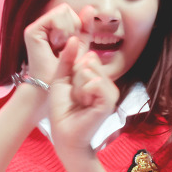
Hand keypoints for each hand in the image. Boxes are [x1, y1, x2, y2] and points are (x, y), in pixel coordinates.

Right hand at [23, 3, 91, 83]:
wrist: (54, 85)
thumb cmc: (66, 69)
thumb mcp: (80, 45)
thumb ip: (85, 27)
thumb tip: (90, 8)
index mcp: (52, 27)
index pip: (69, 11)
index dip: (76, 25)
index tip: (70, 43)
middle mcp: (42, 25)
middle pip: (65, 9)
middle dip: (72, 27)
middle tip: (64, 46)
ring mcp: (35, 27)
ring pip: (62, 11)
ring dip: (67, 30)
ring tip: (60, 46)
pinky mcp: (31, 32)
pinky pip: (55, 18)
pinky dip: (61, 31)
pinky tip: (55, 44)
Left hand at [48, 36, 119, 154]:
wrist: (63, 133)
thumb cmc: (62, 109)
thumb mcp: (61, 79)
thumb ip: (67, 59)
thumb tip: (74, 37)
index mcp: (97, 77)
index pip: (87, 57)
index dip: (73, 70)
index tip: (71, 88)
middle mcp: (107, 83)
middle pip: (88, 62)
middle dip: (75, 79)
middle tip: (75, 97)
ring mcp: (110, 92)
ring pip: (90, 71)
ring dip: (78, 87)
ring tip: (79, 101)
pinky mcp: (109, 101)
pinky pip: (95, 82)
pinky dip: (83, 92)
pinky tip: (84, 104)